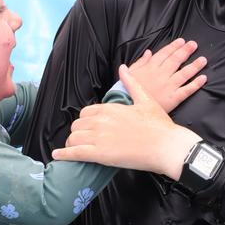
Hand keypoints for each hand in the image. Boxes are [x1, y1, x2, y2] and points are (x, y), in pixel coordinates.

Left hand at [53, 64, 201, 178]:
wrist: (167, 146)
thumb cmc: (160, 125)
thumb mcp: (146, 99)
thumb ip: (131, 84)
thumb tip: (123, 68)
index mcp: (110, 108)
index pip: (86, 113)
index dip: (85, 122)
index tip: (89, 129)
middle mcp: (102, 121)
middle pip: (78, 126)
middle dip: (78, 133)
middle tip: (82, 141)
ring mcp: (100, 138)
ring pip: (74, 138)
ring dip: (72, 144)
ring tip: (74, 150)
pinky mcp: (100, 154)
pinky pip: (75, 153)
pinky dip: (64, 155)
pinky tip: (57, 156)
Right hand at [126, 37, 206, 112]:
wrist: (126, 106)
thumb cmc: (126, 90)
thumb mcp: (131, 72)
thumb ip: (141, 62)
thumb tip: (149, 52)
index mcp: (150, 67)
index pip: (165, 53)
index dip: (174, 46)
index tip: (182, 41)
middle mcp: (161, 74)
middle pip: (176, 60)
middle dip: (186, 51)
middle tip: (194, 45)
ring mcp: (168, 86)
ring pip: (184, 74)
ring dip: (194, 66)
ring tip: (203, 59)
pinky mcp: (172, 98)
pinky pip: (186, 90)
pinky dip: (195, 84)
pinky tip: (203, 78)